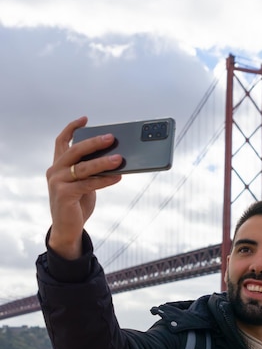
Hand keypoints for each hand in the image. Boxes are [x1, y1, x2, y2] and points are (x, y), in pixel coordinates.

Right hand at [46, 116, 122, 259]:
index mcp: (58, 165)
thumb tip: (114, 158)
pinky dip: (105, 179)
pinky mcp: (64, 194)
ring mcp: (57, 182)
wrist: (67, 229)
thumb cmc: (77, 204)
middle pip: (75, 151)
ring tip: (120, 159)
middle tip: (112, 137)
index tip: (85, 119)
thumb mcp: (83, 183)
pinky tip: (118, 177)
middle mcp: (54, 171)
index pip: (61, 142)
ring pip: (83, 167)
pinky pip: (89, 183)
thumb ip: (90, 171)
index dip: (72, 128)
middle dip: (94, 143)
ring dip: (104, 162)